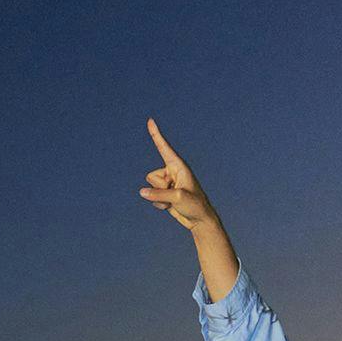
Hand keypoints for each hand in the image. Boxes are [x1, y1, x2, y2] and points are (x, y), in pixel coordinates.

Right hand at [138, 119, 219, 233]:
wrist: (199, 220)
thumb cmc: (194, 205)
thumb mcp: (177, 198)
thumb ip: (158, 194)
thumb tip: (142, 192)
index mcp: (179, 166)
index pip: (164, 148)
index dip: (156, 134)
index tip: (150, 120)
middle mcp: (171, 171)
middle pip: (151, 176)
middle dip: (159, 188)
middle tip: (177, 195)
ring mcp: (167, 182)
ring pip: (150, 186)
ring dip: (159, 197)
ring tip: (175, 201)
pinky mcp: (164, 193)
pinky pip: (151, 196)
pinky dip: (159, 204)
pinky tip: (172, 206)